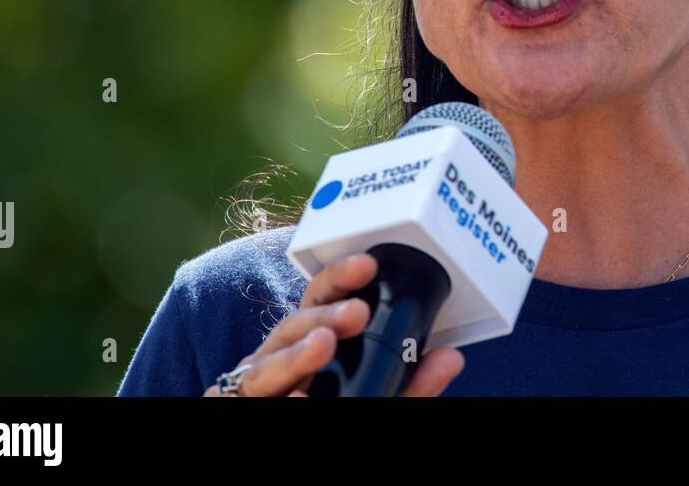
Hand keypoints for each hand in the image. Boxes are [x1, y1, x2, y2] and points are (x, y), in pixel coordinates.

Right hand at [203, 252, 464, 396]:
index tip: (369, 264)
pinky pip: (248, 400)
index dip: (341, 278)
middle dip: (323, 315)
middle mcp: (278, 356)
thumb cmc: (331, 401)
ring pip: (266, 365)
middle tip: (357, 312)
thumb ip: (411, 383)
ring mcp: (255, 383)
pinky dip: (276, 399)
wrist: (285, 424)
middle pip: (292, 325)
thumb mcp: (379, 395)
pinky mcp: (236, 404)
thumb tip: (452, 357)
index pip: (320, 299)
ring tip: (324, 346)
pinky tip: (297, 399)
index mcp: (310, 341)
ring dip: (295, 355)